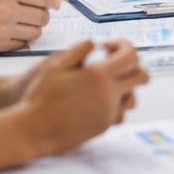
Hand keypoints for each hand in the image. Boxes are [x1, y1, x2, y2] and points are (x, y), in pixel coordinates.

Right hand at [0, 0, 63, 53]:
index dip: (53, 0)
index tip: (56, 4)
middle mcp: (7, 11)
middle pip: (43, 16)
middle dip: (43, 14)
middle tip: (36, 13)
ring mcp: (3, 30)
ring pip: (36, 32)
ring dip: (34, 27)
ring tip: (24, 23)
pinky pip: (23, 43)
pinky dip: (22, 38)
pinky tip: (13, 32)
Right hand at [0, 40, 149, 171]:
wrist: (32, 130)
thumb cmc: (39, 96)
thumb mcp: (54, 65)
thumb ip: (78, 50)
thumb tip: (94, 43)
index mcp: (98, 76)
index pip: (130, 56)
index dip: (124, 46)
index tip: (108, 47)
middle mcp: (109, 95)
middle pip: (141, 76)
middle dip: (134, 66)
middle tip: (116, 63)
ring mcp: (108, 113)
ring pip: (133, 97)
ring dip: (125, 87)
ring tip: (106, 83)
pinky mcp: (103, 127)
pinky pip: (119, 114)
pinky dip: (114, 105)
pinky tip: (97, 100)